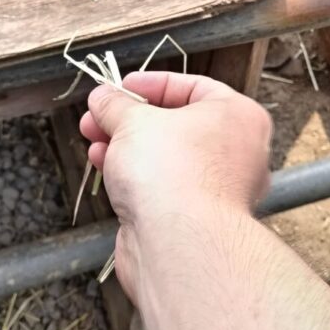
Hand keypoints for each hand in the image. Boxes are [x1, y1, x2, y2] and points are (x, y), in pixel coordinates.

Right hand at [79, 72, 271, 299]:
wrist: (179, 246)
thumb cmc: (172, 172)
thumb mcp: (134, 121)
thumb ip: (116, 105)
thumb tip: (102, 96)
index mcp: (237, 117)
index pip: (194, 87)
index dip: (151, 84)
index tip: (120, 87)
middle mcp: (235, 151)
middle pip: (175, 123)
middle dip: (129, 118)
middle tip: (98, 115)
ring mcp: (216, 188)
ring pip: (165, 156)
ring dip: (125, 145)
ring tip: (92, 137)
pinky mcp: (193, 218)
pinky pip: (161, 185)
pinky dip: (132, 173)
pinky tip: (102, 165)